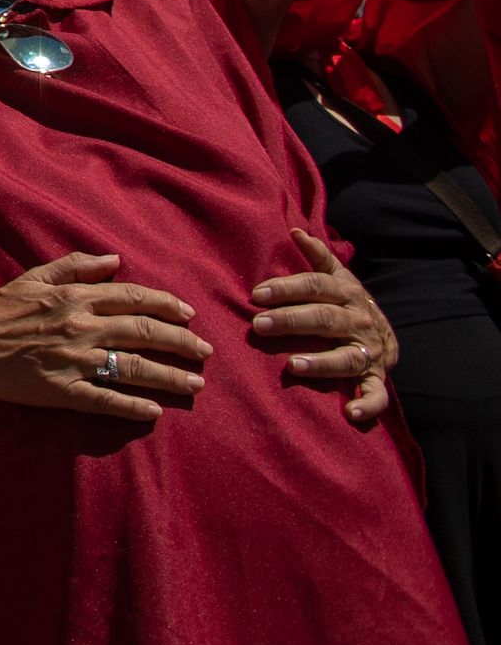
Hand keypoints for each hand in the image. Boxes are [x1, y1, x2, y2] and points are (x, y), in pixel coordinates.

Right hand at [0, 252, 208, 421]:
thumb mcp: (33, 277)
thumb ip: (74, 266)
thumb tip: (113, 259)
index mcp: (74, 298)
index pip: (133, 298)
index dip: (166, 305)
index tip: (190, 315)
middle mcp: (80, 327)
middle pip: (143, 333)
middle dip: (181, 342)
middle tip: (205, 352)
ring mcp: (73, 361)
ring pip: (133, 367)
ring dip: (169, 377)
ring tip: (195, 385)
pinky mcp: (62, 390)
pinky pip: (105, 400)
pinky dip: (133, 406)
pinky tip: (155, 411)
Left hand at [253, 226, 398, 425]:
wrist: (387, 335)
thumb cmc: (349, 304)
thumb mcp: (339, 278)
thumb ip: (317, 257)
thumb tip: (295, 231)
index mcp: (346, 294)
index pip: (315, 286)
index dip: (286, 288)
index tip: (256, 294)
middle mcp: (358, 322)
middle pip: (324, 319)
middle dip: (291, 321)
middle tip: (259, 325)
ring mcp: (369, 352)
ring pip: (345, 356)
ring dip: (321, 362)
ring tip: (293, 365)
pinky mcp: (376, 377)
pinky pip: (376, 393)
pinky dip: (368, 404)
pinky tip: (350, 412)